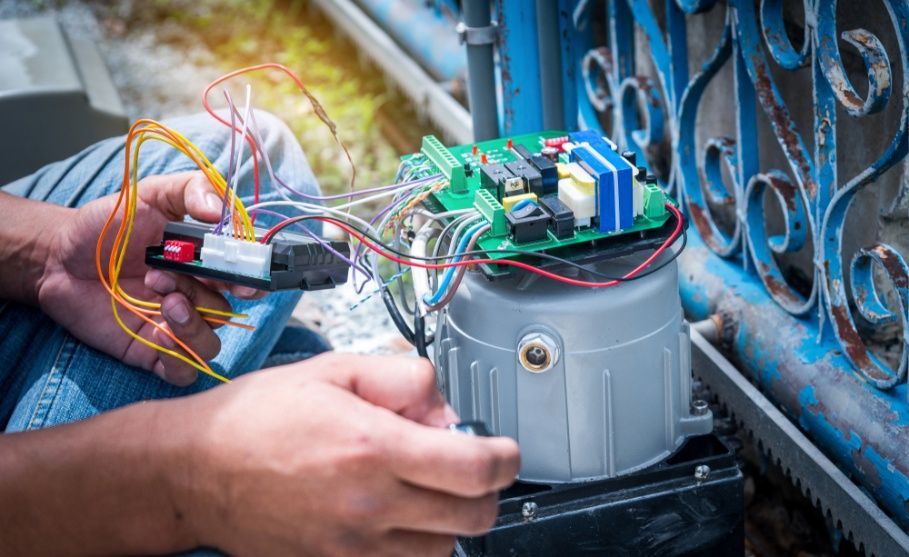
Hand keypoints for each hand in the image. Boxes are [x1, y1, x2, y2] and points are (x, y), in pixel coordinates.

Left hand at [36, 171, 262, 384]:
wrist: (59, 257)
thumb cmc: (107, 226)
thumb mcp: (149, 195)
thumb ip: (190, 190)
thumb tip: (219, 210)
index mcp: (207, 264)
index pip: (248, 278)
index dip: (253, 282)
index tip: (241, 281)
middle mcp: (198, 297)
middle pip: (229, 312)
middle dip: (205, 298)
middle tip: (166, 279)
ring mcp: (176, 327)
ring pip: (211, 344)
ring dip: (192, 326)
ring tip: (161, 303)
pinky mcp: (152, 353)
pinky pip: (184, 372)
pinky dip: (179, 358)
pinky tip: (157, 335)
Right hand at [167, 353, 519, 555]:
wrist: (194, 469)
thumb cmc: (256, 418)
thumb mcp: (333, 369)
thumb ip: (402, 377)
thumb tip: (444, 405)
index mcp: (373, 447)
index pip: (476, 468)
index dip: (505, 457)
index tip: (503, 450)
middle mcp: (369, 504)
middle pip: (473, 516)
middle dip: (482, 488)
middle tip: (461, 465)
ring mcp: (353, 547)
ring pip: (443, 548)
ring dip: (447, 518)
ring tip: (417, 488)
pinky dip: (412, 545)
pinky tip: (392, 516)